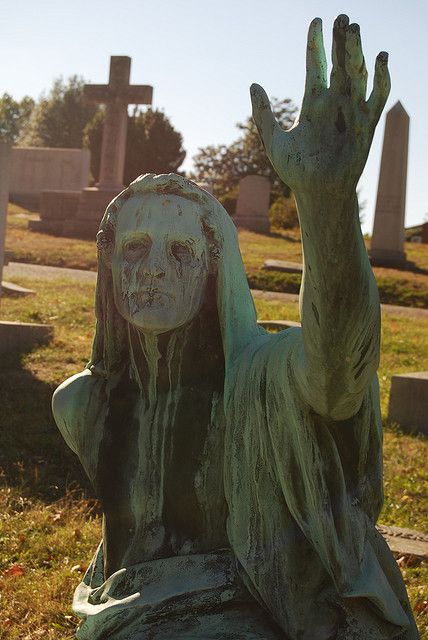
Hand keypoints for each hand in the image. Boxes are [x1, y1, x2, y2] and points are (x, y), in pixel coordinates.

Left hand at [251, 15, 389, 195]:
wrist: (317, 193)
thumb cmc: (295, 171)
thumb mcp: (274, 140)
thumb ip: (264, 113)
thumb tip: (253, 83)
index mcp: (312, 104)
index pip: (316, 66)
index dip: (316, 44)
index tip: (316, 20)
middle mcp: (334, 103)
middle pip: (340, 64)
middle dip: (341, 40)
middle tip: (342, 17)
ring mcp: (350, 112)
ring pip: (357, 74)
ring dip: (356, 51)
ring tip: (353, 28)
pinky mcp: (366, 125)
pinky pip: (376, 98)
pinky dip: (380, 79)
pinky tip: (380, 58)